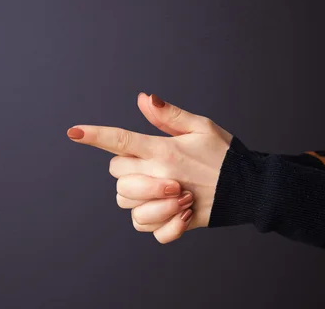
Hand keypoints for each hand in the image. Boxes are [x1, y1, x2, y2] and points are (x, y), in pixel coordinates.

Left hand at [67, 92, 232, 242]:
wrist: (251, 190)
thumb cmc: (225, 155)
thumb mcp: (201, 126)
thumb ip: (168, 115)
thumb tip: (142, 99)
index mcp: (164, 149)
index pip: (121, 139)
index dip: (95, 135)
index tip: (73, 132)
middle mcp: (160, 174)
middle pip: (117, 172)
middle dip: (125, 168)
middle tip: (152, 165)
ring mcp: (165, 201)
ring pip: (125, 202)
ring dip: (137, 196)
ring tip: (162, 190)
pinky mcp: (175, 223)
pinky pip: (145, 227)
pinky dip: (153, 221)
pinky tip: (170, 211)